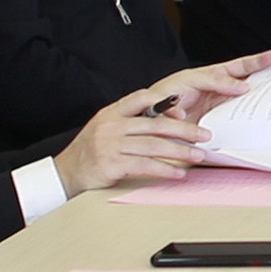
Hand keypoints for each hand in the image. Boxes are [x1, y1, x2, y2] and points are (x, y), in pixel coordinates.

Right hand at [64, 64, 246, 193]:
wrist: (65, 172)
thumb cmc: (92, 150)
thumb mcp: (107, 127)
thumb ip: (132, 120)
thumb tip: (168, 117)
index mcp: (112, 112)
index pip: (142, 98)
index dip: (166, 103)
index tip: (187, 109)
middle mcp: (111, 126)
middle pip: (155, 125)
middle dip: (184, 130)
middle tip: (205, 135)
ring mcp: (110, 145)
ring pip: (153, 146)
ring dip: (180, 151)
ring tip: (199, 155)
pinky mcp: (111, 165)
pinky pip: (144, 165)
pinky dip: (164, 169)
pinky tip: (178, 173)